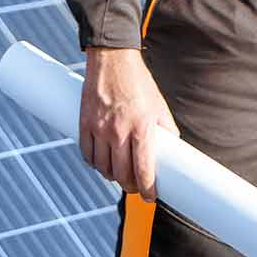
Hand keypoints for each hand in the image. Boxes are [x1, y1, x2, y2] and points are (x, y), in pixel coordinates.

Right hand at [79, 48, 177, 200]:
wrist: (112, 59)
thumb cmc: (139, 83)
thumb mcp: (159, 106)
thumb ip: (166, 131)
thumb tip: (172, 154)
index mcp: (142, 127)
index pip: (144, 169)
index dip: (148, 189)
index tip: (151, 197)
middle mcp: (119, 131)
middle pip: (122, 174)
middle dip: (131, 186)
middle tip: (136, 187)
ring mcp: (99, 128)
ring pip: (103, 168)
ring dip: (113, 177)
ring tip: (120, 174)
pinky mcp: (84, 124)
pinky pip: (87, 155)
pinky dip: (95, 164)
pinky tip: (102, 163)